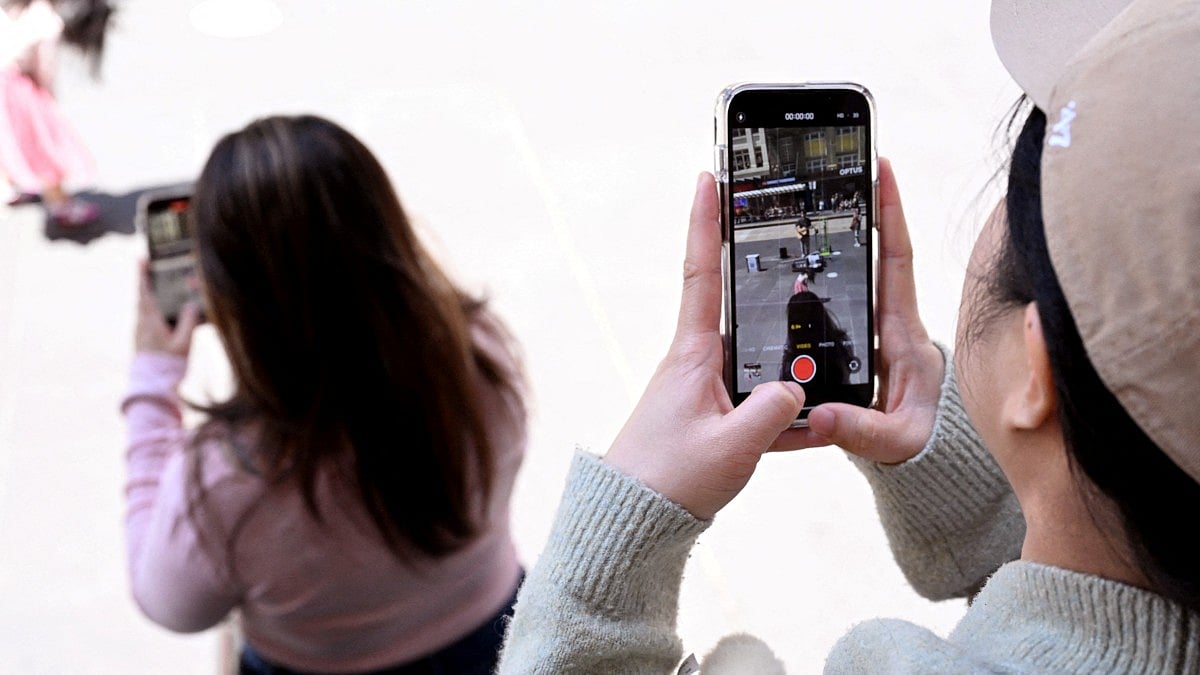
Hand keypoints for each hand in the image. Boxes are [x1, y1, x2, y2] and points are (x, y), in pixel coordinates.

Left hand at [136, 260, 200, 357]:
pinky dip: (153, 311)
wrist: (151, 388)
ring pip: (144, 309)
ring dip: (150, 297)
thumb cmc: (168, 366)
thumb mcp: (183, 343)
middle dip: (147, 282)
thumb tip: (191, 304)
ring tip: (160, 289)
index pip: (145, 292)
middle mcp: (141, 324)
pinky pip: (146, 319)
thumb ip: (188, 321)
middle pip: (143, 298)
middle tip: (151, 268)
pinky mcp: (141, 341)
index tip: (142, 259)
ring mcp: (139, 333)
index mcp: (150, 321)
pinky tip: (162, 315)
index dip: (143, 275)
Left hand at [603, 173, 805, 519]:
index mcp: (692, 355)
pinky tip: (813, 425)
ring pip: (759, 359)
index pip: (702, 273)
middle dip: (770, 282)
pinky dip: (785, 411)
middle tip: (796, 244)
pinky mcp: (712, 416)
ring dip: (788, 361)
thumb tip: (797, 389)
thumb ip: (772, 414)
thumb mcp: (731, 448)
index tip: (710, 175)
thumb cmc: (668, 481)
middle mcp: (697, 362)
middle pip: (740, 307)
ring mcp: (705, 388)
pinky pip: (759, 400)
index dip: (706, 222)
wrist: (632, 522)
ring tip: (824, 356)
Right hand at [778, 158, 944, 462]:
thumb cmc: (919, 444)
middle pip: (877, 250)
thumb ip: (863, 430)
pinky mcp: (864, 339)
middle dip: (863, 206)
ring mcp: (878, 327)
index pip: (897, 259)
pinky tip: (800, 257)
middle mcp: (892, 320)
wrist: (925, 454)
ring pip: (859, 270)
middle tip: (844, 166)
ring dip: (842, 235)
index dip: (891, 212)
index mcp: (902, 332)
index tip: (882, 169)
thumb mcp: (895, 442)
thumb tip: (820, 414)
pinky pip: (845, 294)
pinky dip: (828, 270)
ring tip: (819, 196)